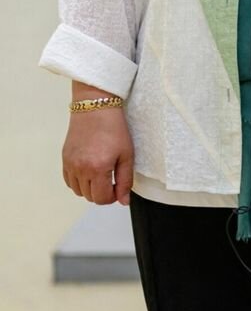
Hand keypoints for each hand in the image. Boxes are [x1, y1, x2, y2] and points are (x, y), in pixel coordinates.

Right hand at [62, 84, 132, 205]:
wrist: (95, 109)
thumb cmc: (115, 129)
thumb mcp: (127, 154)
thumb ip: (125, 180)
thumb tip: (123, 201)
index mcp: (98, 169)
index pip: (101, 198)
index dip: (112, 197)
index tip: (118, 188)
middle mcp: (80, 169)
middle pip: (89, 197)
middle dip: (102, 193)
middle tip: (112, 181)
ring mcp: (70, 165)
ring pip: (78, 191)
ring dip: (90, 188)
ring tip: (101, 175)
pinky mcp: (64, 159)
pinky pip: (69, 181)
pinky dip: (79, 182)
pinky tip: (89, 172)